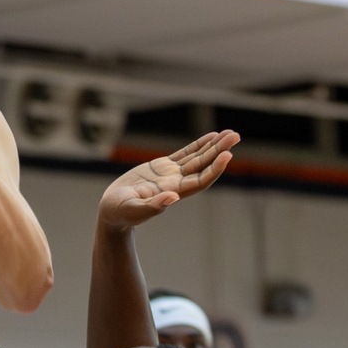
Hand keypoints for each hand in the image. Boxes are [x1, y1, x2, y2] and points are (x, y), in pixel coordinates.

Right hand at [98, 130, 238, 230]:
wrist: (112, 211)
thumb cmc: (120, 213)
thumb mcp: (134, 210)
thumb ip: (153, 206)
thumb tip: (173, 198)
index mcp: (173, 193)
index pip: (200, 180)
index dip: (214, 168)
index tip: (227, 155)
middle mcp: (177, 183)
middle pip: (204, 166)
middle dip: (220, 151)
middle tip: (235, 136)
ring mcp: (171, 175)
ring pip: (198, 158)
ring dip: (214, 146)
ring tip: (231, 134)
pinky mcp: (163, 167)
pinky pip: (186, 153)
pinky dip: (198, 145)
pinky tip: (212, 137)